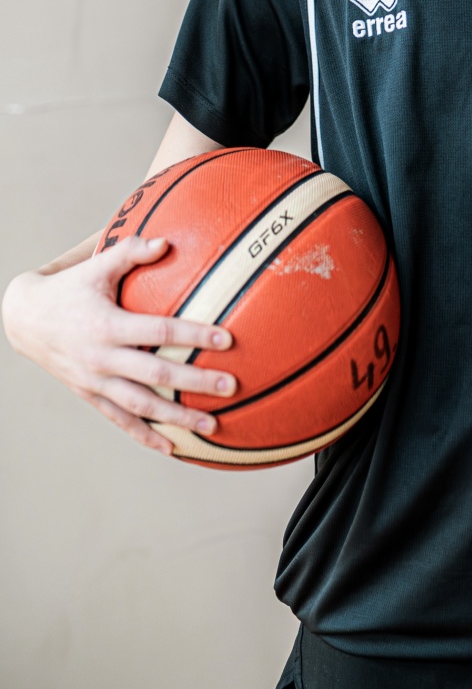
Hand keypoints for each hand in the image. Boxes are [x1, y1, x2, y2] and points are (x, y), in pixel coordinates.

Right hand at [2, 235, 235, 454]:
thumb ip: (131, 251)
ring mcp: (94, 381)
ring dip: (177, 417)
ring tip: (212, 425)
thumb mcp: (96, 265)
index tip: (226, 339)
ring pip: (141, 406)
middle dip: (195, 382)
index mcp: (107, 324)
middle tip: (231, 387)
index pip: (158, 332)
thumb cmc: (69, 287)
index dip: (193, 335)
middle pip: (155, 375)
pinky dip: (145, 435)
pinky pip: (120, 420)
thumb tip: (168, 241)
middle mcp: (101, 358)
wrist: (24, 319)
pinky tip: (172, 447)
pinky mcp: (89, 395)